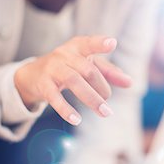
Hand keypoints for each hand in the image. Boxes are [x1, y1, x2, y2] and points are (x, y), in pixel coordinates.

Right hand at [14, 35, 131, 125]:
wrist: (33, 74)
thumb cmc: (68, 67)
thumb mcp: (87, 65)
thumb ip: (109, 72)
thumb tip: (130, 83)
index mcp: (78, 47)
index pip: (89, 43)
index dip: (100, 43)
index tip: (112, 43)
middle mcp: (64, 55)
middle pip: (87, 70)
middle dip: (102, 87)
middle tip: (109, 103)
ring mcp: (52, 68)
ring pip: (73, 81)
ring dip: (91, 99)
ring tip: (105, 112)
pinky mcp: (43, 84)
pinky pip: (54, 97)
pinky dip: (65, 109)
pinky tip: (76, 120)